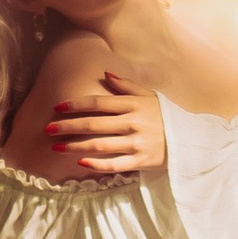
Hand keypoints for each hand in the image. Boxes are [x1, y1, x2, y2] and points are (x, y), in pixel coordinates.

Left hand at [45, 70, 165, 176]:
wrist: (189, 139)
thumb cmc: (165, 115)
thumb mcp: (149, 96)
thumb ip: (126, 86)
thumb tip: (106, 74)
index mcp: (133, 105)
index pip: (98, 103)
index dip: (76, 105)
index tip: (58, 107)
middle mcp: (132, 123)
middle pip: (93, 124)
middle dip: (68, 126)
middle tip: (48, 128)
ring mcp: (136, 143)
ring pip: (99, 145)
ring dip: (75, 146)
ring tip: (56, 147)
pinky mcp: (140, 161)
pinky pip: (114, 164)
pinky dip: (96, 164)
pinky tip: (80, 162)